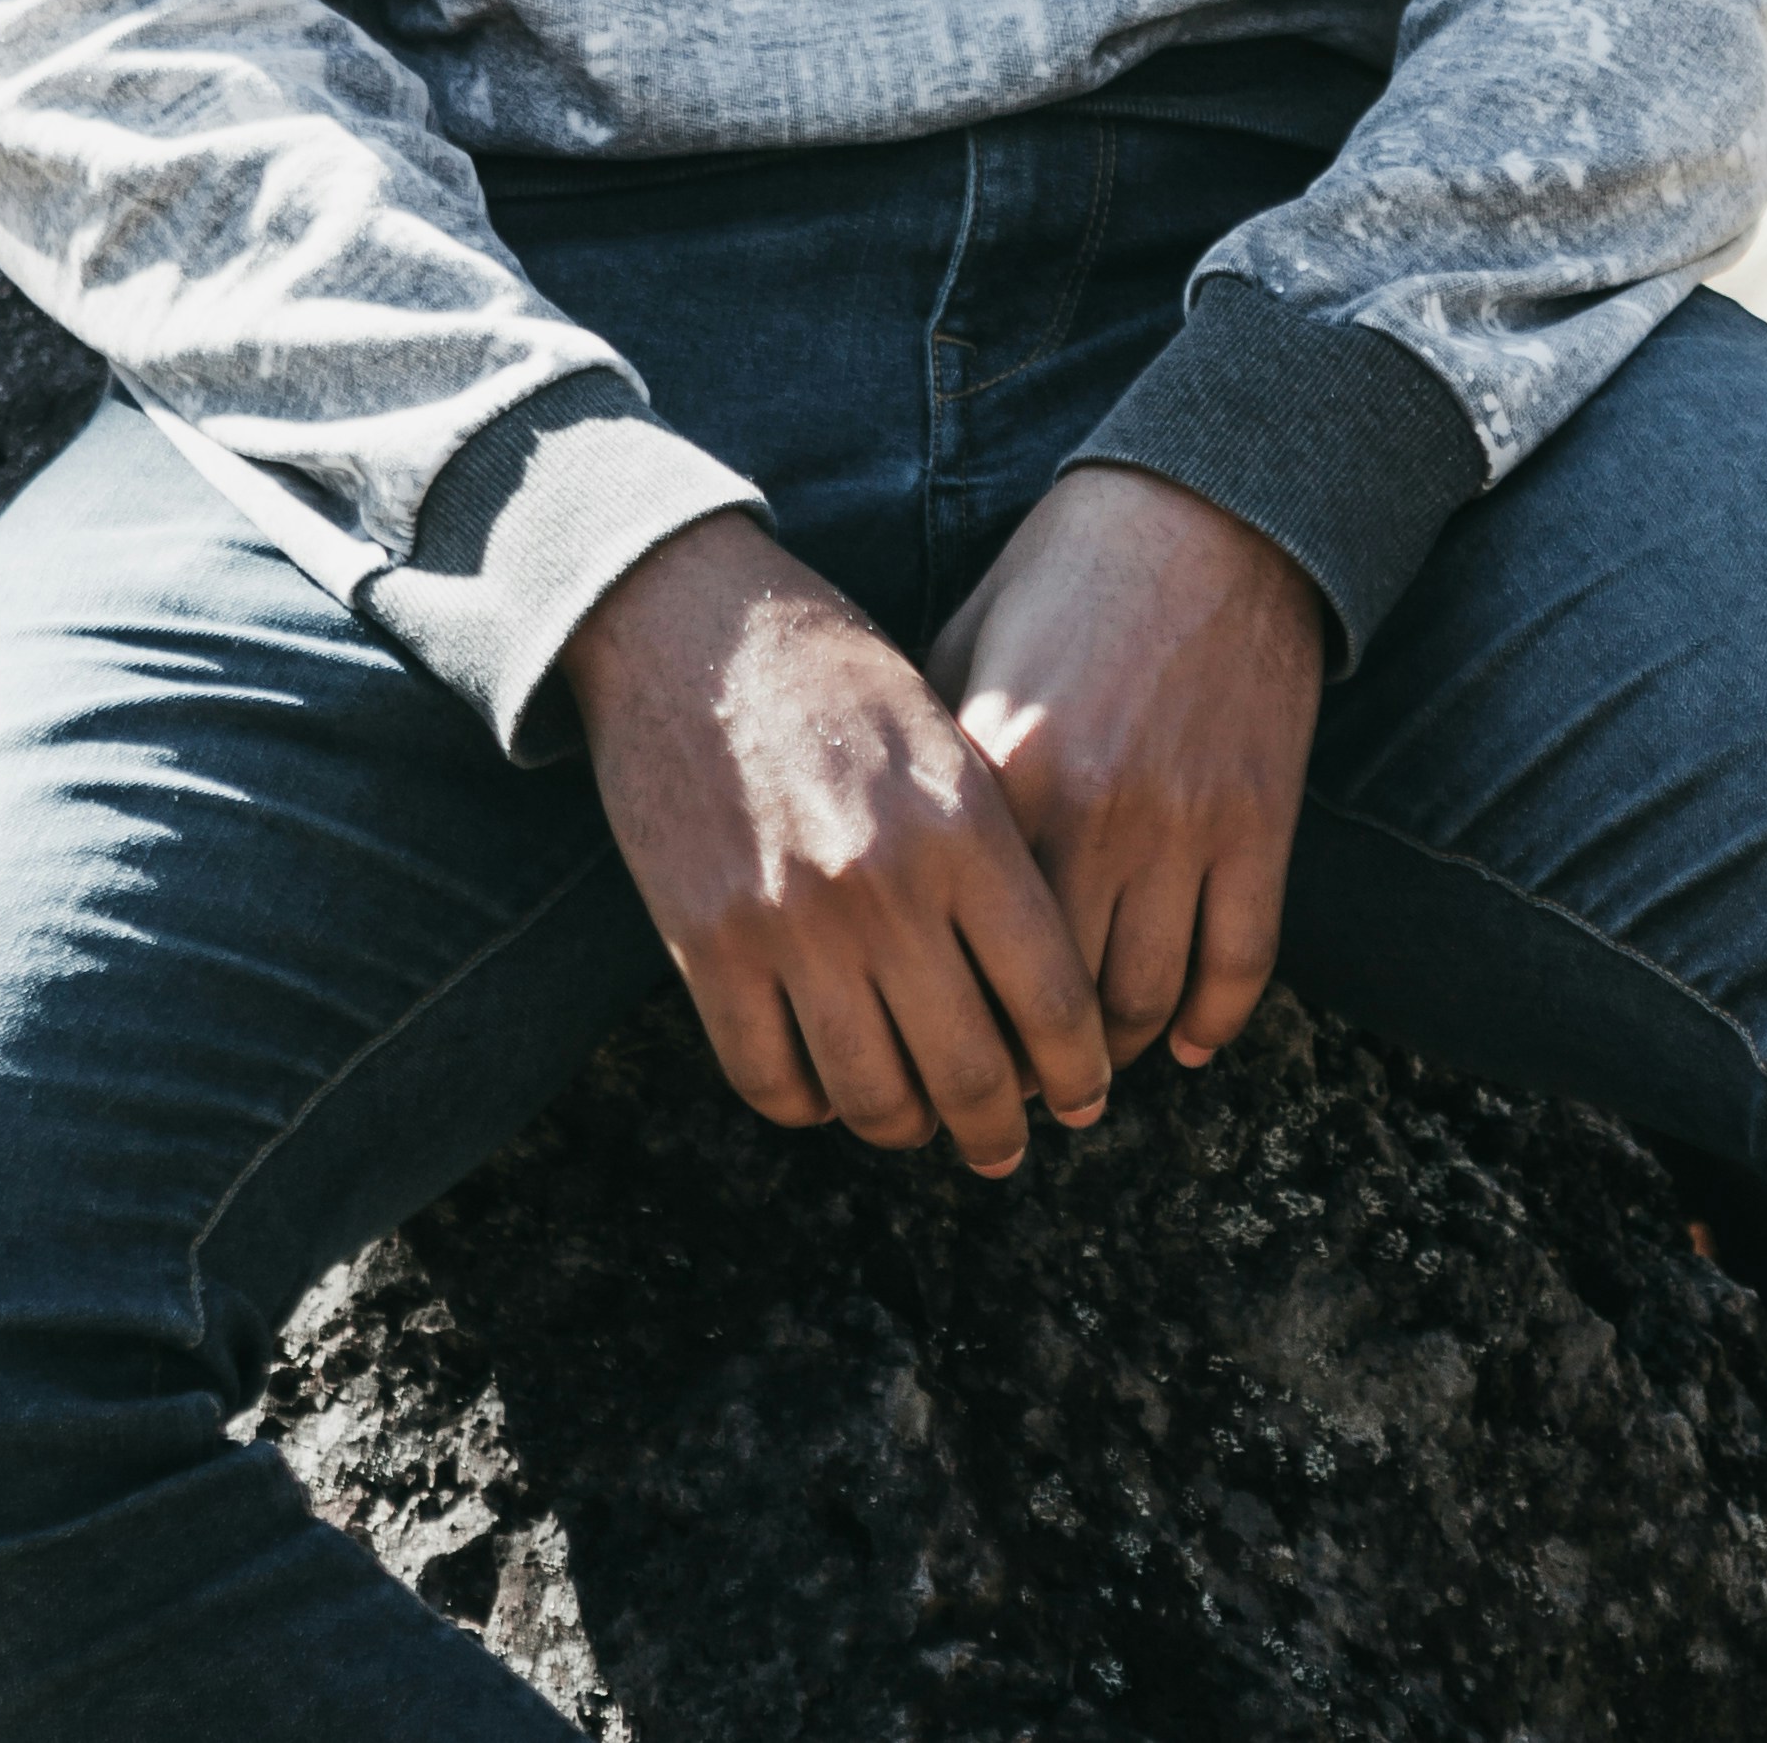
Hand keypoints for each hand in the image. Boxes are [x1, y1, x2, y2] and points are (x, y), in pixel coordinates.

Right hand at [559, 512, 1110, 1178]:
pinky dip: (804, 1103)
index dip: (1077, 1069)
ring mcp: (791, 926)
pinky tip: (823, 1086)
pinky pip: (769, 1079)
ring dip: (903, 1128)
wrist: (684, 620)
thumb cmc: (831, 667)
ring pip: (871, 1095)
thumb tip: (1037, 976)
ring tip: (915, 1123)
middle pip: (969, 1070)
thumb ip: (991, 846)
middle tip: (1005, 1146)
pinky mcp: (707, 946)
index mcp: (964, 827)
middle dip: (999, 1130)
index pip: (1052, 997)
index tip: (1082, 1095)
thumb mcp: (943, 730)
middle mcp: (886, 889)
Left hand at [928, 468, 1323, 1074]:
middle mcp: (1089, 813)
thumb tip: (884, 875)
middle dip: (1028, 1066)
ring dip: (1117, 1054)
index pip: (962, 949)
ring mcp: (1183, 824)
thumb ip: (930, 762)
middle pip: (1054, 1001)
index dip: (948, 1018)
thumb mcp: (966, 650)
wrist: (1206, 513)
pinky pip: (1239, 963)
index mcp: (1000, 772)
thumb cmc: (1066, 577)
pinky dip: (1211, 1023)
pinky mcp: (1260, 822)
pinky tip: (1184, 1043)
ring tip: (1087, 1071)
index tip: (931, 1049)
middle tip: (1006, 1095)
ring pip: (1147, 1001)